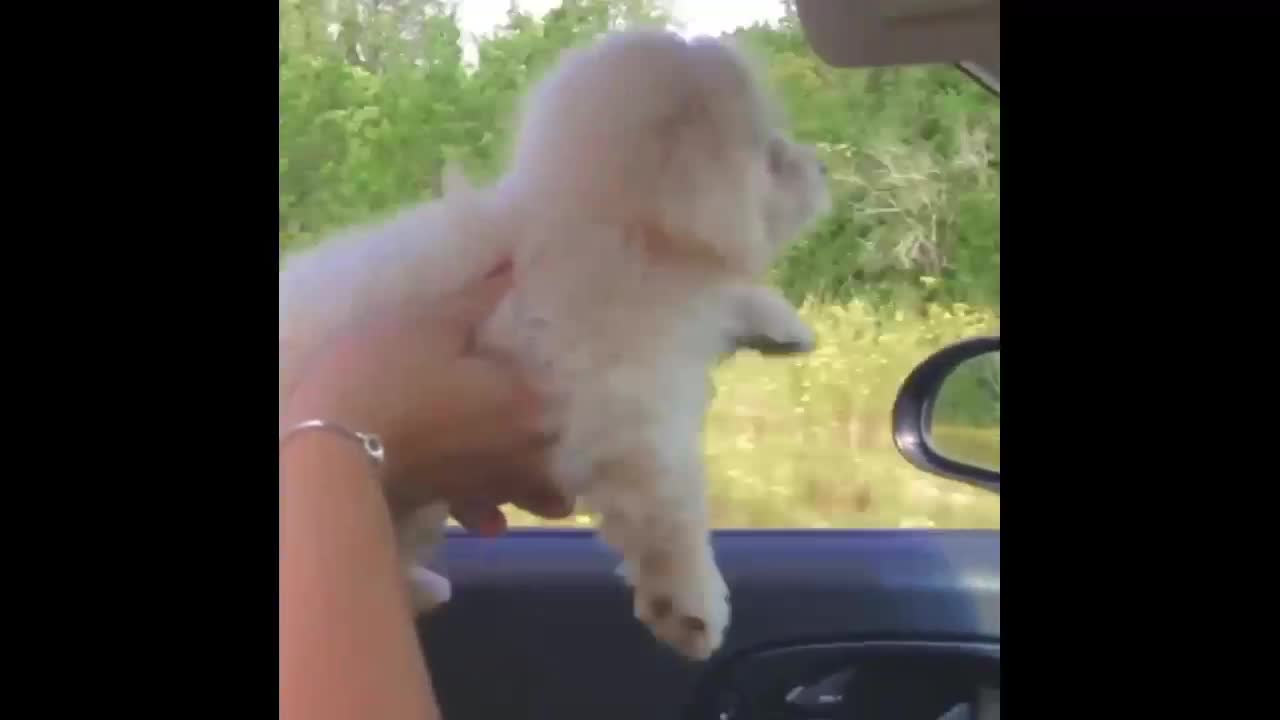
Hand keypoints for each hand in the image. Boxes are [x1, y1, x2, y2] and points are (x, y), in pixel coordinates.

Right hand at [281, 267, 571, 531]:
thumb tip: (518, 265)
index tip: (582, 362)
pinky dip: (491, 504)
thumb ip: (482, 297)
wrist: (332, 454)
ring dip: (538, 479)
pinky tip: (483, 497)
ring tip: (528, 454)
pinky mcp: (462, 505)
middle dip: (568, 435)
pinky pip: (492, 508)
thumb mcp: (431, 323)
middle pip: (572, 452)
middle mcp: (529, 453)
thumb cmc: (386, 378)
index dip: (584, 377)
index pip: (584, 393)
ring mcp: (497, 487)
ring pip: (540, 492)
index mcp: (533, 403)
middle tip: (560, 405)